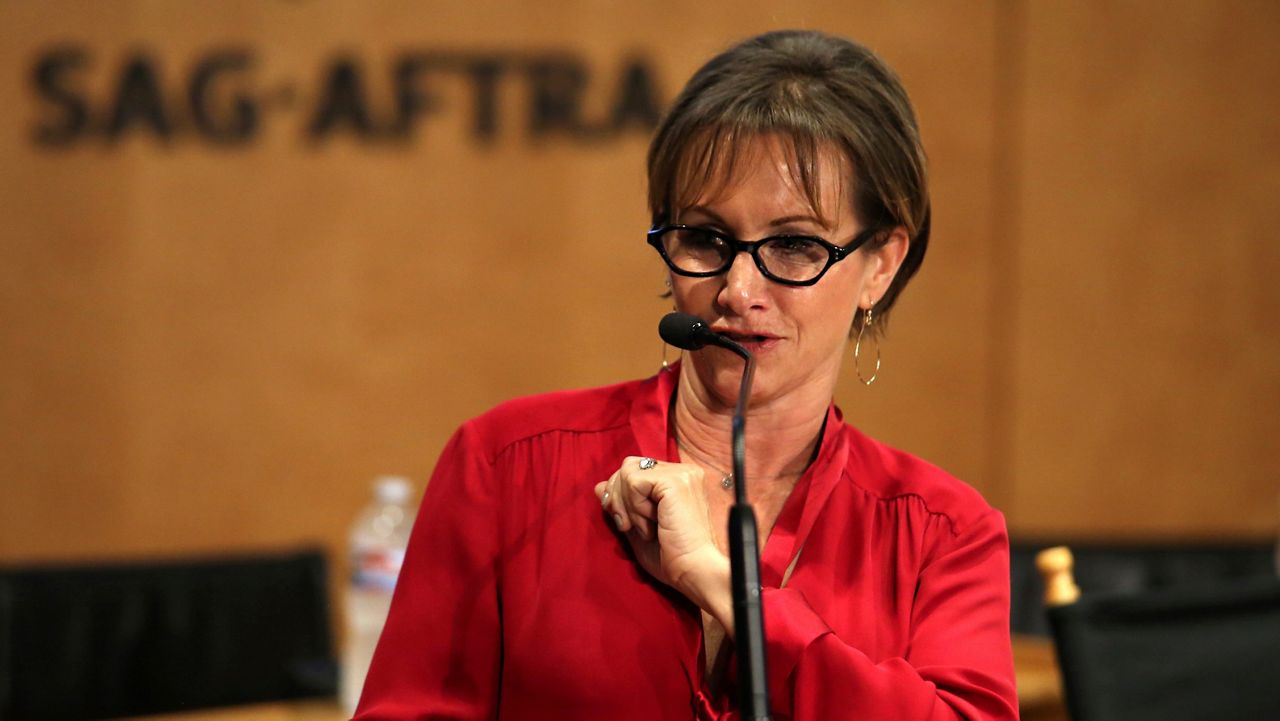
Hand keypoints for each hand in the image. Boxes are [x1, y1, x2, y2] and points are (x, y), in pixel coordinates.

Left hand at [595, 456, 731, 627]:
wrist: (692, 570)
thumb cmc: (671, 557)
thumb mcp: (637, 527)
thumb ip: (621, 505)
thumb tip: (599, 486)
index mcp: (677, 480)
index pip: (634, 470)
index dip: (619, 495)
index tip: (625, 524)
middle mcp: (683, 472)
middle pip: (628, 466)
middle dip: (618, 498)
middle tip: (628, 527)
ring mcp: (681, 473)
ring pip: (628, 471)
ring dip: (627, 505)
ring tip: (646, 527)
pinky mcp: (675, 481)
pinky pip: (633, 481)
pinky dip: (634, 507)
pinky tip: (652, 524)